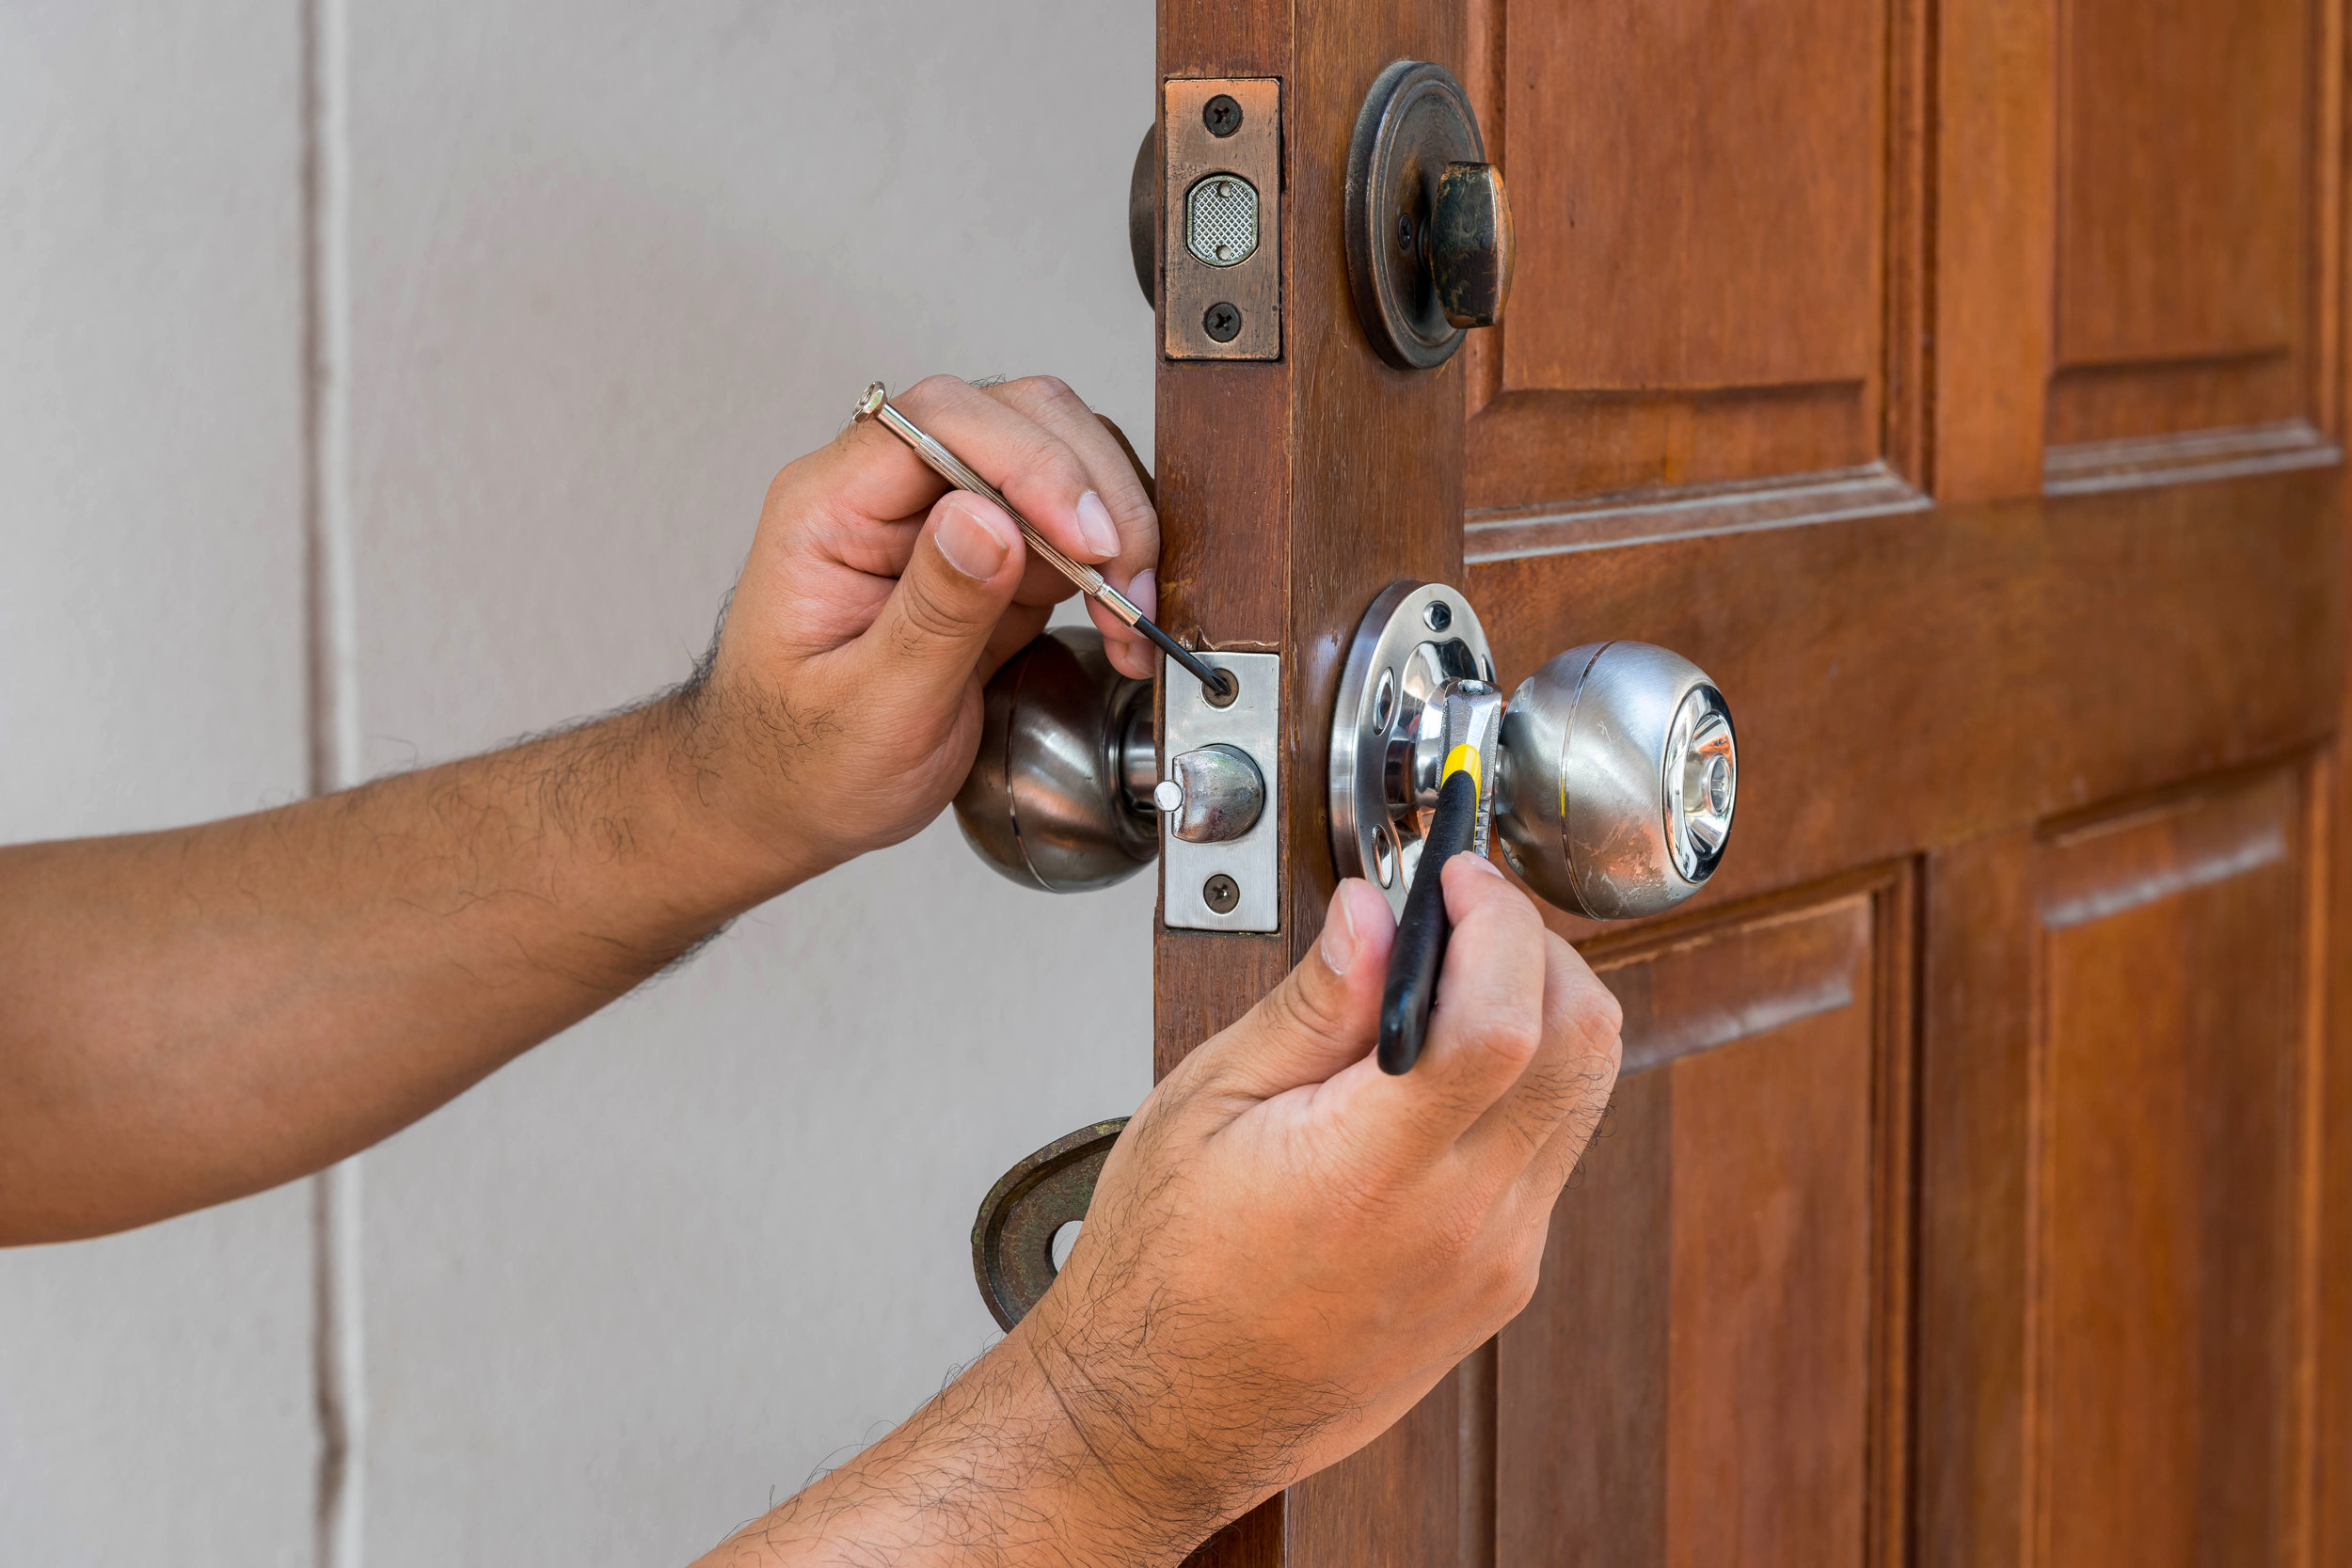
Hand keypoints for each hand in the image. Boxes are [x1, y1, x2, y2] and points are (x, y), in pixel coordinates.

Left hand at [683, 374, 1159, 877]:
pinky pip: (1069, 527)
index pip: (940, 420)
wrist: (791, 802)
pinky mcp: (992, 557)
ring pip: (1058, 460)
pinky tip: (1121, 624)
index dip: (1030, 461)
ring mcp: (945, 519)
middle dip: (1089, 492)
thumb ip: (932, 612)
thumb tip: (987, 519)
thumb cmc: (802, 761)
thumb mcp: (867, 706)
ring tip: (1128, 616)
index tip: (1085, 538)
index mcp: (830, 507)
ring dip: (1112, 528)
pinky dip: (1112, 567)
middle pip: (1015, 418)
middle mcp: (889, 493)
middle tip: (1124, 585)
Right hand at [693, 859, 1621, 1566]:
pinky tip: (1449, 1067)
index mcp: (1372, 1174)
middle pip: (1583, 1046)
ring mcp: (1496, 1262)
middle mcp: (1460, 1224)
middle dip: (1541, 946)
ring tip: (1455, 978)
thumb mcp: (1204, 1108)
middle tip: (1467, 911)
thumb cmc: (1161, 1274)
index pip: (1502, 1023)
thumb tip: (1373, 913)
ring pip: (1587, 1096)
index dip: (1499, 924)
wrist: (1167, 1420)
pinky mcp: (1503, 1285)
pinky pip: (1556, 1154)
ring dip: (1547, 1010)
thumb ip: (1308, 1006)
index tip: (1458, 875)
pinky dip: (1531, 1082)